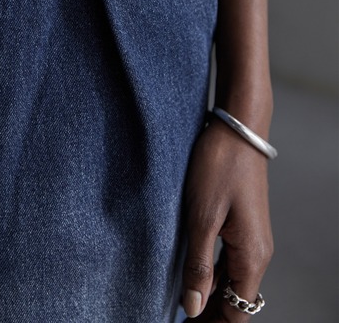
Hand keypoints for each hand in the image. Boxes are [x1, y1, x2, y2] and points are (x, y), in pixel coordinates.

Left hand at [181, 117, 273, 320]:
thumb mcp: (202, 217)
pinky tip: (191, 274)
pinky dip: (212, 273)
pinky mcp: (241, 223)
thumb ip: (198, 264)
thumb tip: (193, 307)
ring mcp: (250, 236)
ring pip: (232, 280)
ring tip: (182, 304)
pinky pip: (228, 259)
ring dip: (210, 295)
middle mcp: (256, 251)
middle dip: (211, 314)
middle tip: (178, 319)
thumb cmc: (219, 168)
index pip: (238, 310)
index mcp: (251, 255)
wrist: (237, 130)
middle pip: (237, 300)